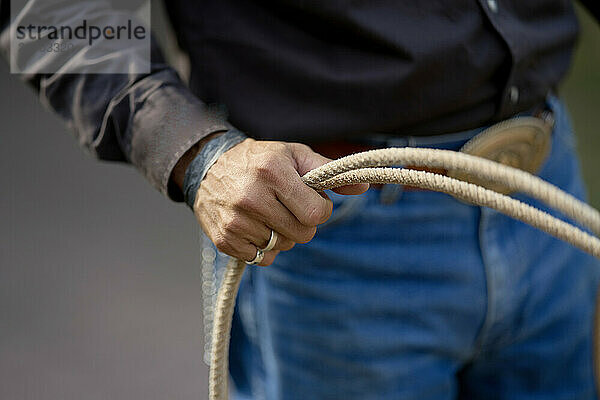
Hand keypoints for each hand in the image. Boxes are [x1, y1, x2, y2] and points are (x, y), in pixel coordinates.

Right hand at [193, 138, 368, 265]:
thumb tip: (364, 187)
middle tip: (289, 208)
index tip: (311, 201)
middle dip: (303, 224)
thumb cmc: (260, 160)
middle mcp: (251, 197)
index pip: (316, 214)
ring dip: (283, 234)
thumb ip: (329, 172)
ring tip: (269, 214)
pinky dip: (265, 247)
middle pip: (303, 234)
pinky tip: (256, 227)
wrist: (208, 166)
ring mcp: (235, 221)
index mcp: (272, 173)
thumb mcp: (294, 156)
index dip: (320, 210)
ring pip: (283, 247)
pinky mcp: (224, 240)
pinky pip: (262, 258)